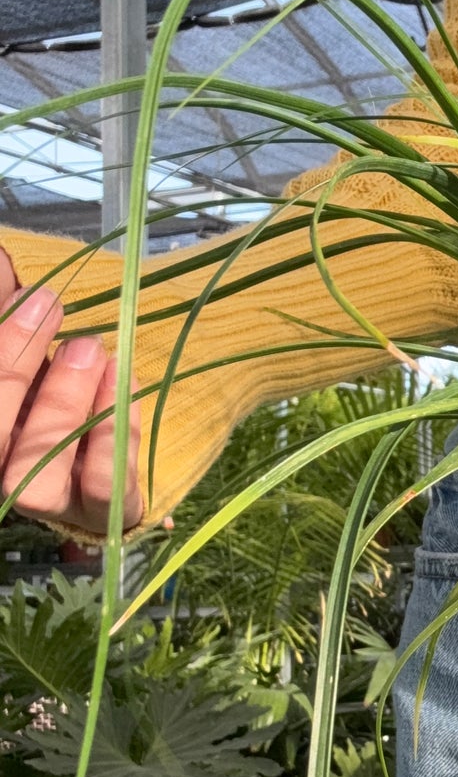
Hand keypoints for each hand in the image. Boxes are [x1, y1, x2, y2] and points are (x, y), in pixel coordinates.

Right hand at [0, 249, 142, 532]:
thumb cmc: (40, 392)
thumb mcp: (22, 352)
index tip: (32, 295)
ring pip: (37, 480)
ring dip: (64, 407)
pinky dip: (114, 434)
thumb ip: (6, 314)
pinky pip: (102, 490)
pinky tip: (125, 378)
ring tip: (93, 348)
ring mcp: (46, 506)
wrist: (98, 457)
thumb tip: (2, 261)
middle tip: (54, 310)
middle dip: (17, 370)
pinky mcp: (98, 515)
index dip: (2, 344)